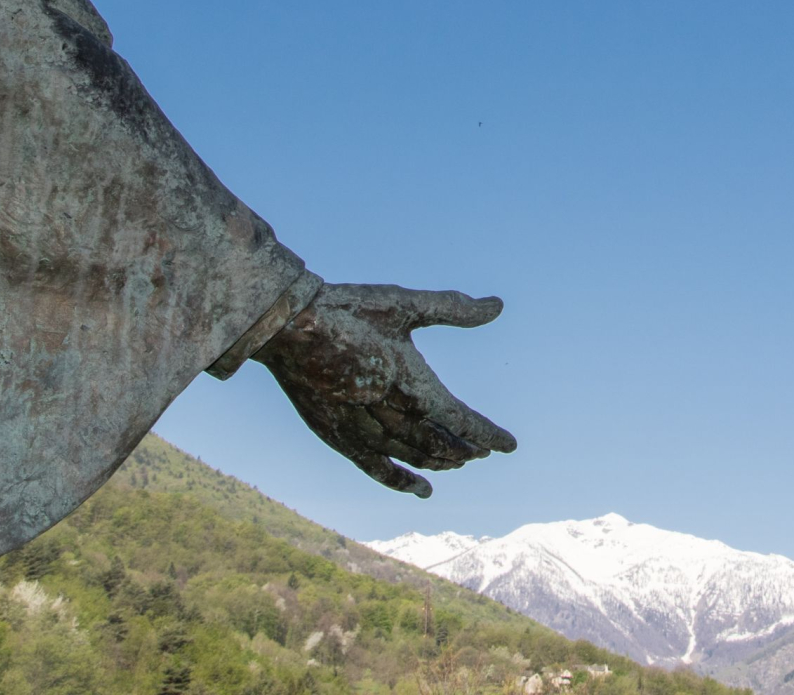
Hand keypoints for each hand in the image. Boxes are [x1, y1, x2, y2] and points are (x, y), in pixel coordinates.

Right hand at [255, 283, 516, 497]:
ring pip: (406, 453)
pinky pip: (373, 466)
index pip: (456, 416)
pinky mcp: (334, 432)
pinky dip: (398, 479)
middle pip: (433, 440)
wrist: (284, 322)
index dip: (484, 433)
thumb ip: (452, 308)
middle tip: (482, 452)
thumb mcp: (403, 303)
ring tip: (457, 463)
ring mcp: (356, 425)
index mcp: (405, 377)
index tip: (508, 446)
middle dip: (461, 448)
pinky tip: (418, 489)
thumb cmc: (347, 308)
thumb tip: (498, 305)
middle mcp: (384, 408)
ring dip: (435, 461)